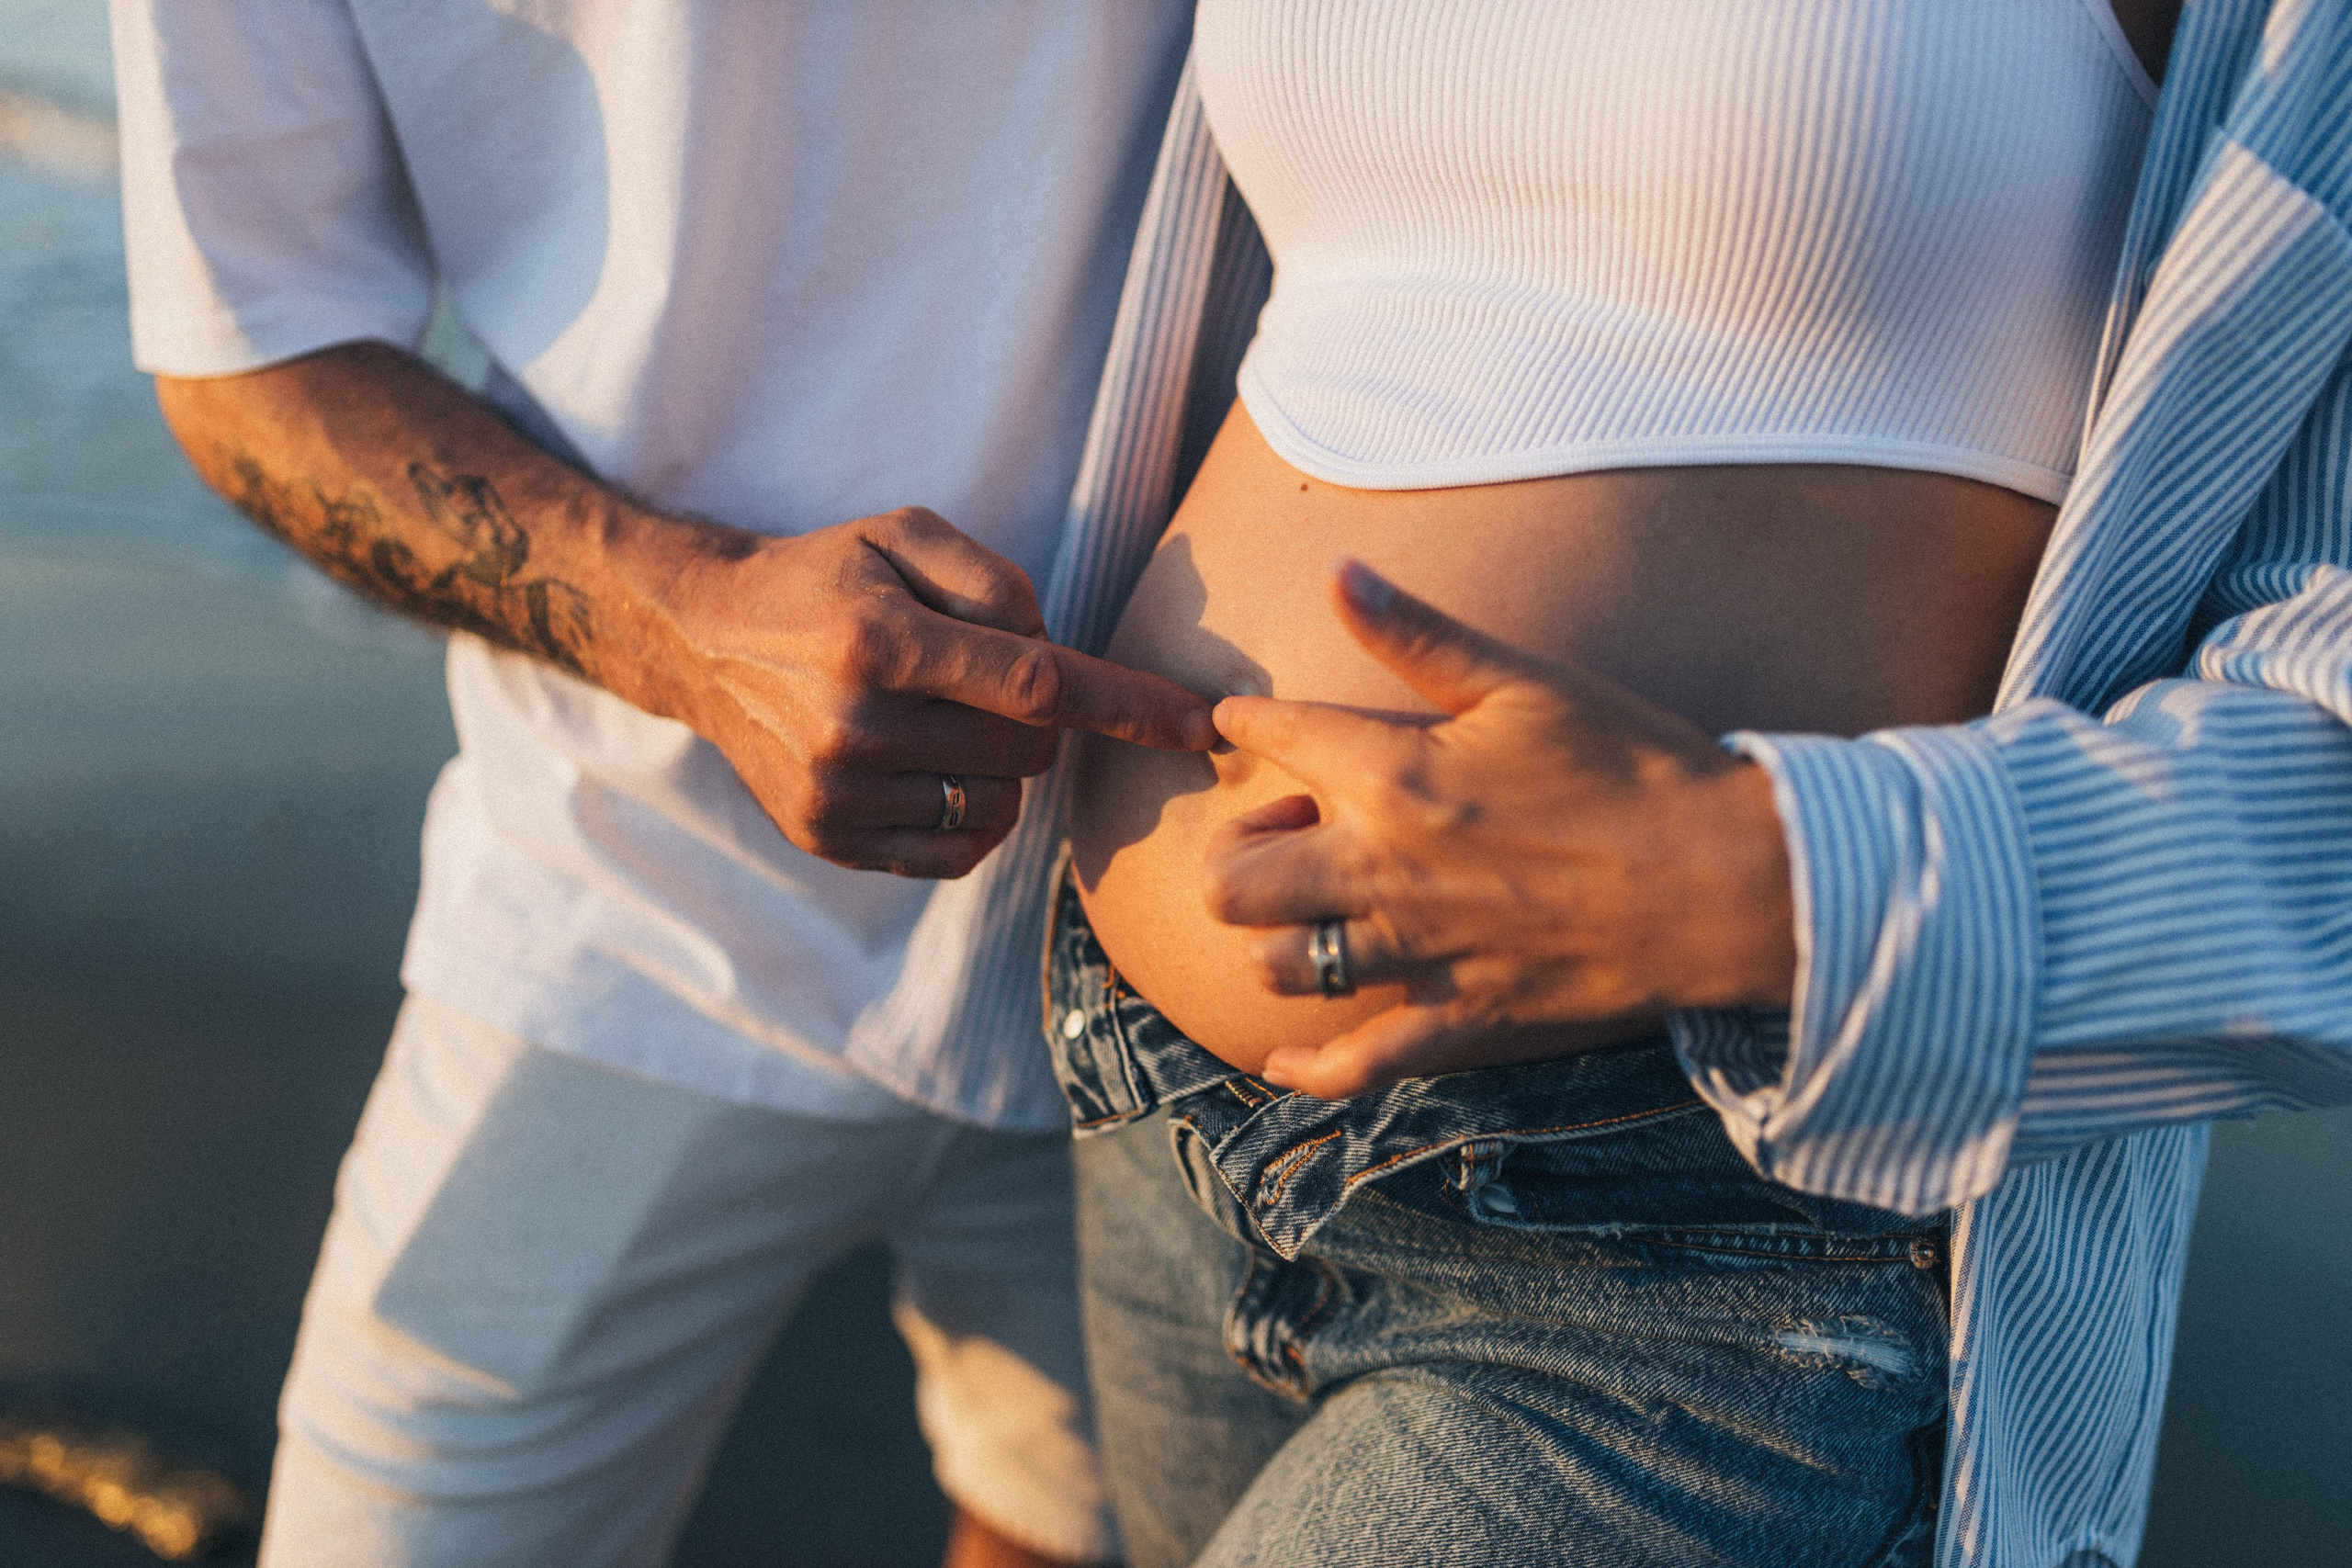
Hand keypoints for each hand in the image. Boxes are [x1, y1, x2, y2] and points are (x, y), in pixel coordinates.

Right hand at [640, 506, 1214, 877]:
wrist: (706, 639)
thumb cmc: (827, 578)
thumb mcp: (904, 532)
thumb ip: (995, 580)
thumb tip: (1054, 657)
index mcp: (881, 643)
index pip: (1037, 687)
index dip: (1128, 707)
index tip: (1201, 726)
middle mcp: (855, 727)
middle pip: (1027, 750)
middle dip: (1031, 716)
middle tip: (972, 676)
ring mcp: (837, 795)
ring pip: (998, 807)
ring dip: (1000, 768)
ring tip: (943, 720)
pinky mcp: (828, 840)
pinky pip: (956, 852)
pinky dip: (969, 814)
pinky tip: (930, 768)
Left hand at [1202, 561, 1796, 1096]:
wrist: (1731, 879)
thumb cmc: (1636, 764)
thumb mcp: (1526, 682)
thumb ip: (1419, 635)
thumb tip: (1338, 572)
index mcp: (1396, 772)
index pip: (1272, 737)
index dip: (1245, 722)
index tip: (1242, 721)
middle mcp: (1384, 869)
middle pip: (1232, 881)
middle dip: (1236, 851)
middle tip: (1286, 830)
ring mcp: (1418, 954)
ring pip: (1276, 966)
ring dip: (1274, 937)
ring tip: (1311, 910)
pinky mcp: (1461, 1020)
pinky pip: (1354, 1066)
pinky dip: (1307, 1071)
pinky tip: (1281, 1058)